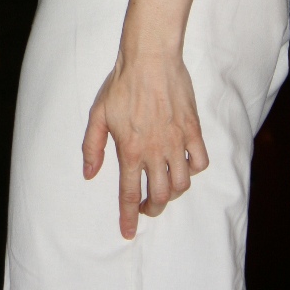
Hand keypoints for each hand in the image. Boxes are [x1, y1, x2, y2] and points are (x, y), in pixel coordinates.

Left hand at [81, 49, 208, 239]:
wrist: (150, 58)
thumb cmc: (122, 83)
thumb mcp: (98, 114)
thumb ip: (92, 146)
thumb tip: (89, 174)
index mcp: (130, 149)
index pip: (129, 194)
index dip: (129, 217)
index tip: (128, 232)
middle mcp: (155, 150)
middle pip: (159, 196)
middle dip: (152, 208)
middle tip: (147, 205)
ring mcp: (176, 141)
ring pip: (181, 184)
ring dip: (172, 193)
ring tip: (164, 187)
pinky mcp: (192, 129)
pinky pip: (199, 161)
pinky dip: (193, 170)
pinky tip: (184, 165)